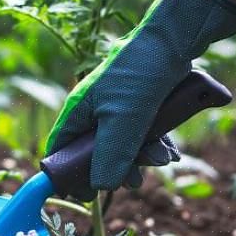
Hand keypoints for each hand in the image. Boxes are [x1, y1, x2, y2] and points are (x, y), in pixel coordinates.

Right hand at [46, 0, 235, 196]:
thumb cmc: (140, 76)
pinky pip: (142, 133)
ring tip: (161, 160)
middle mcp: (94, 110)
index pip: (61, 149)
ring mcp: (118, 107)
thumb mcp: (124, 122)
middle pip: (95, 152)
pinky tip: (170, 152)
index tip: (84, 194)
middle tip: (134, 181)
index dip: (68, 174)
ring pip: (123, 144)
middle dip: (117, 168)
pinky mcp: (140, 104)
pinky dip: (155, 144)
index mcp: (78, 111)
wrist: (175, 41)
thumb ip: (110, 156)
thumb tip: (101, 187)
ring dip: (142, 157)